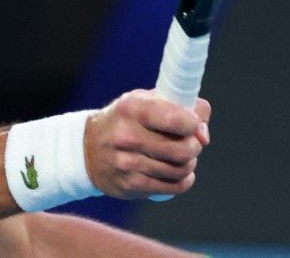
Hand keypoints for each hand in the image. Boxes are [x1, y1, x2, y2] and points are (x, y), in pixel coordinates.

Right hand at [83, 89, 210, 198]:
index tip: (193, 124)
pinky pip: (172, 188)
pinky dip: (183, 180)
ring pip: (180, 170)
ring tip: (181, 157)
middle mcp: (127, 136)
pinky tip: (178, 173)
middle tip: (191, 143)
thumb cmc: (125, 120)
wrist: (86, 148)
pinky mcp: (130, 185)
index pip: (176, 119)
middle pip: (182, 150)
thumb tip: (203, 133)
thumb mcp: (145, 101)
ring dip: (189, 164)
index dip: (194, 123)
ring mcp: (127, 163)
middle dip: (195, 146)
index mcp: (132, 109)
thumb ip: (179, 107)